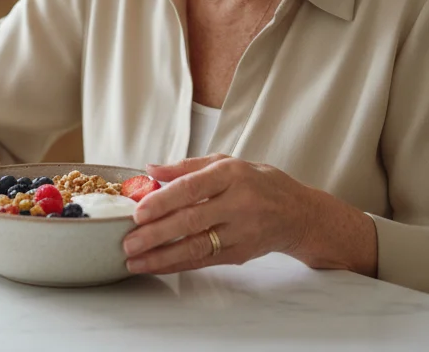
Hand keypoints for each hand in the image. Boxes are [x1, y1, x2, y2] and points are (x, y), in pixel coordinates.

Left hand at [121, 154, 318, 274]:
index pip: (192, 188)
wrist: (300, 214)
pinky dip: (176, 265)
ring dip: (161, 256)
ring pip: (196, 246)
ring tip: (134, 261)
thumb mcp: (228, 163)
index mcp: (232, 174)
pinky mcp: (240, 253)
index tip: (138, 212)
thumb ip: (188, 166)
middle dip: (156, 234)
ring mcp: (241, 231)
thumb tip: (151, 169)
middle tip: (128, 242)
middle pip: (191, 220)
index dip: (163, 201)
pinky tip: (155, 266)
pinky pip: (203, 261)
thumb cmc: (259, 183)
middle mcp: (238, 203)